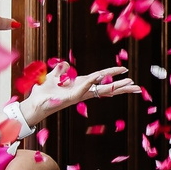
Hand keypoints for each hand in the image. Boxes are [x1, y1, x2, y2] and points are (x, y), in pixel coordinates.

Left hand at [19, 64, 141, 125]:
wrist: (33, 105)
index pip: (101, 79)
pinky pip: (82, 90)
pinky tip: (99, 77)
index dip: (113, 75)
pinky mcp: (70, 99)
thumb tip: (64, 64)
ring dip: (114, 86)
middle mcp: (82, 91)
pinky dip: (90, 83)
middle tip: (137, 87)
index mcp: (80, 84)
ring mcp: (78, 95)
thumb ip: (59, 71)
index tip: (126, 73)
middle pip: (106, 88)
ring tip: (129, 84)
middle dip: (121, 87)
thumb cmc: (43, 93)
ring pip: (100, 91)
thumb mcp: (52, 78)